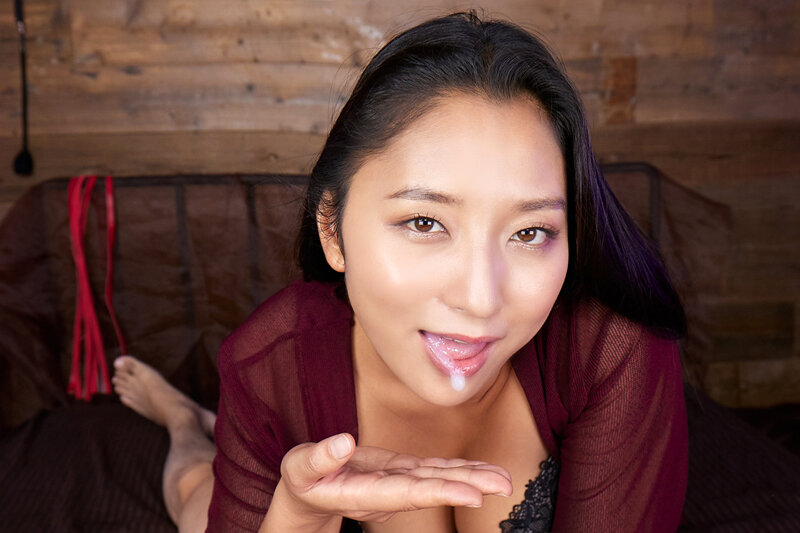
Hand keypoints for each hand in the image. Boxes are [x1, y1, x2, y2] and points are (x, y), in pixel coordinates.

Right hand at [275, 433, 512, 524]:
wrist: (307, 494)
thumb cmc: (302, 480)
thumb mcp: (299, 468)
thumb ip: (318, 458)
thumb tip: (343, 441)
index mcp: (364, 494)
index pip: (408, 493)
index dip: (441, 492)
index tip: (472, 494)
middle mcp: (387, 492)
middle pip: (432, 488)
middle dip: (469, 485)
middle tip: (504, 484)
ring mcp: (396, 483)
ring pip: (438, 479)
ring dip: (471, 477)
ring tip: (503, 478)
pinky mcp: (399, 473)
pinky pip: (432, 471)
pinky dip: (456, 468)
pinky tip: (478, 469)